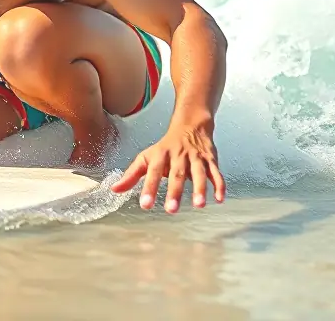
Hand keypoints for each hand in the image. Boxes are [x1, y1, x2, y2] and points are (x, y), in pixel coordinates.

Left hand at [110, 119, 224, 213]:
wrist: (190, 125)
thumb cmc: (166, 147)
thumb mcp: (146, 158)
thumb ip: (131, 176)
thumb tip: (114, 190)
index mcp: (161, 155)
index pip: (153, 172)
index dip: (149, 188)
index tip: (145, 205)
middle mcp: (179, 156)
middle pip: (177, 174)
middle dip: (175, 192)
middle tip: (171, 210)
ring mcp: (196, 157)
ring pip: (199, 173)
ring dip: (200, 189)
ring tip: (199, 205)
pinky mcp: (210, 160)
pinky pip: (216, 173)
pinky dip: (219, 185)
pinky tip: (219, 199)